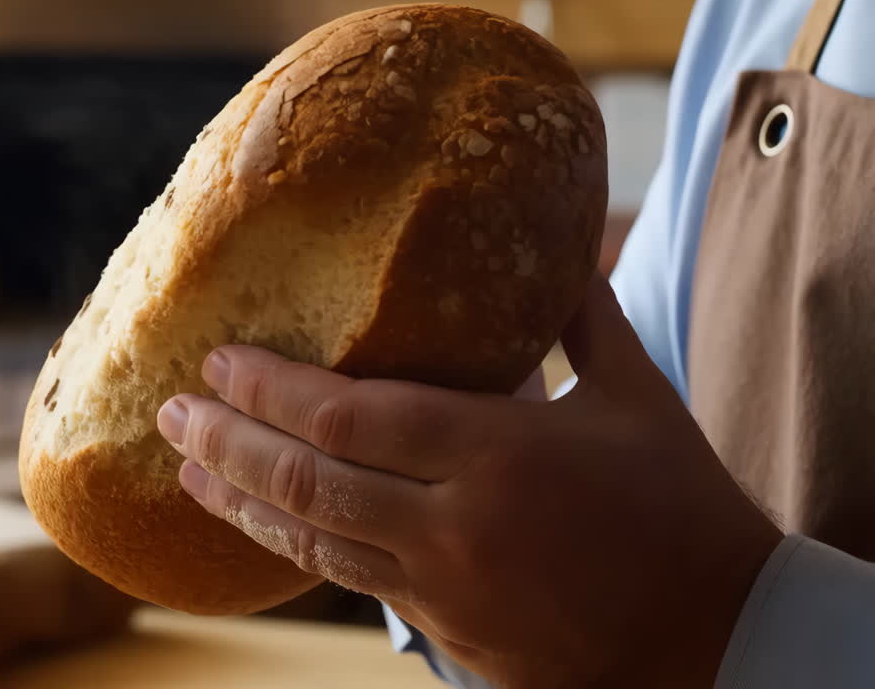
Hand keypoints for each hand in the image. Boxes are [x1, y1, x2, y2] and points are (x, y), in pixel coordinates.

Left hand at [156, 274, 781, 687]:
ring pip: (313, 542)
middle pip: (307, 480)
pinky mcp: (445, 632)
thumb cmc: (681, 507)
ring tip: (186, 472)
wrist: (717, 638)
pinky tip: (262, 524)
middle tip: (168, 412)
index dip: (267, 390)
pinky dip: (296, 546)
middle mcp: (454, 525)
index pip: (347, 416)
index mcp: (498, 454)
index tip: (216, 361)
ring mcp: (443, 588)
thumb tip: (554, 247)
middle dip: (225, 444)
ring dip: (241, 502)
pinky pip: (350, 581)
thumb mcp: (637, 397)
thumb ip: (582, 320)